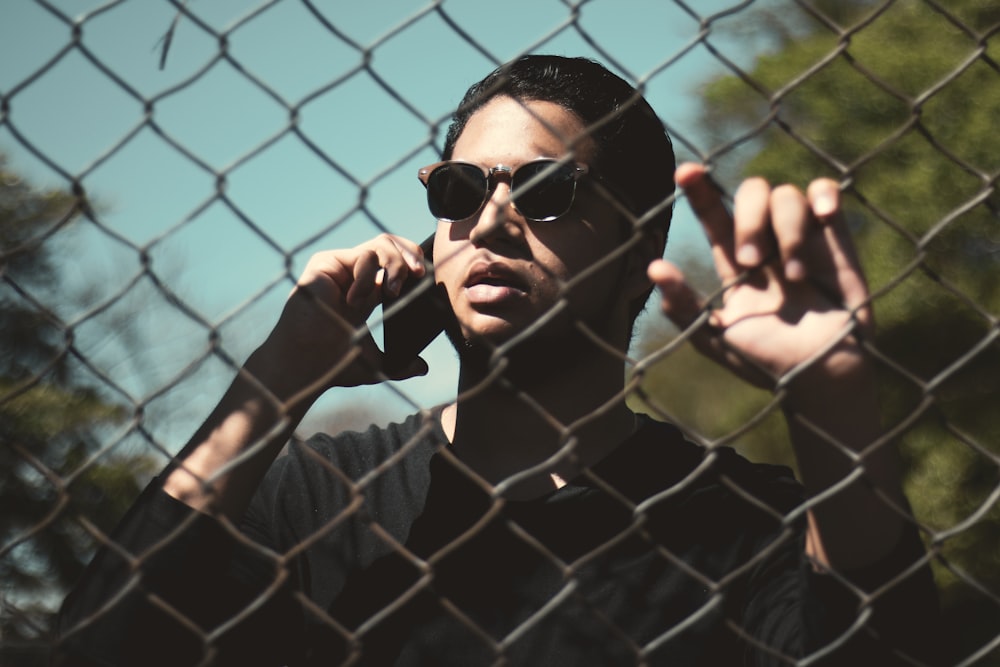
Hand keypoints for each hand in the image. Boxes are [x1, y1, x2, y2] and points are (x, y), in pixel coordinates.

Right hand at [256, 233, 428, 395]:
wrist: (306, 365)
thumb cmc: (333, 364)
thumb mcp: (377, 364)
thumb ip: (401, 365)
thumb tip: (424, 368)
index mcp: (368, 292)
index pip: (397, 264)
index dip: (415, 265)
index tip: (427, 280)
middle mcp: (355, 276)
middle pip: (392, 245)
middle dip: (412, 255)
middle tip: (420, 275)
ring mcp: (341, 267)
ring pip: (382, 244)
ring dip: (394, 267)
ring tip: (390, 294)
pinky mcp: (326, 262)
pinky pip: (363, 256)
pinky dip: (368, 277)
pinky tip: (356, 300)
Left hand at [648, 163, 872, 393]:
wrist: (823, 378)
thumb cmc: (766, 363)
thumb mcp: (716, 339)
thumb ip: (684, 307)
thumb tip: (653, 268)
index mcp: (734, 261)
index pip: (714, 213)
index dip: (700, 189)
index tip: (686, 173)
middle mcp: (767, 242)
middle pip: (752, 192)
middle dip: (748, 219)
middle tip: (751, 261)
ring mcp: (802, 237)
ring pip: (787, 194)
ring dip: (787, 229)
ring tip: (793, 277)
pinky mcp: (836, 239)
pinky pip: (827, 194)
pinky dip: (824, 194)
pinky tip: (824, 213)